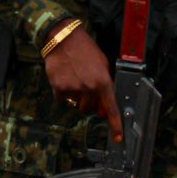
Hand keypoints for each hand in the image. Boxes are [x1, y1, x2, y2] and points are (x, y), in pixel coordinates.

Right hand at [45, 25, 121, 143]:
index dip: (116, 123)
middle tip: (88, 87)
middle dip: (91, 102)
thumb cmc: (86, 50)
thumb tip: (103, 108)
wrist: (63, 40)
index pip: (111, 107)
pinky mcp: (58, 89)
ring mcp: (73, 89)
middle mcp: (88, 87)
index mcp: (103, 80)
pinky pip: (64, 99)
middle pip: (91, 108)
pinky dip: (65, 93)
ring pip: (78, 105)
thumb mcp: (103, 64)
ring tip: (77, 79)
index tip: (118, 137)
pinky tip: (66, 78)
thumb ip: (105, 86)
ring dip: (78, 98)